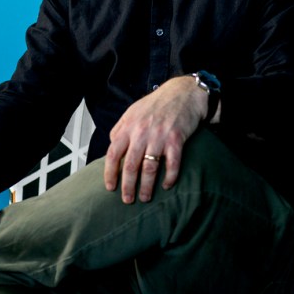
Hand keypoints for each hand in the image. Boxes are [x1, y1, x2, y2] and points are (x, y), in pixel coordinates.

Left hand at [104, 75, 208, 203]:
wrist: (183, 93)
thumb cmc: (157, 104)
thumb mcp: (133, 111)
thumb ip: (121, 128)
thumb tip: (112, 144)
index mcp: (129, 127)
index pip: (113, 153)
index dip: (110, 173)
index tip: (110, 187)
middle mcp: (142, 133)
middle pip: (130, 166)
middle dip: (128, 186)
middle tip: (127, 200)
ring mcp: (159, 136)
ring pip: (149, 168)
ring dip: (147, 187)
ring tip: (145, 198)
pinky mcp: (176, 139)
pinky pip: (172, 164)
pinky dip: (169, 177)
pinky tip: (167, 185)